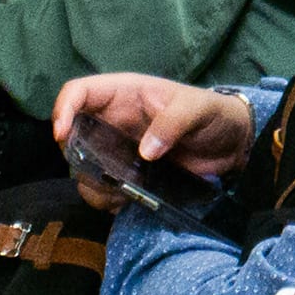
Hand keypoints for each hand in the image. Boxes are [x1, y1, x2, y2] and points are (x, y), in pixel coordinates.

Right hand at [48, 74, 254, 208]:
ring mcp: (118, 149)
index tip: (62, 134)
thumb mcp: (197, 109)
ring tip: (118, 192)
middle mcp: (113, 120)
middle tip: (100, 173)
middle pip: (72, 136)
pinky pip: (103, 189)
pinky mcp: (128, 174)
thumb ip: (173, 124)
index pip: (78, 92)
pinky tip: (126, 202)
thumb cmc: (213, 114)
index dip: (63, 110)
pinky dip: (107, 199)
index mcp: (123, 94)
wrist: (232, 145)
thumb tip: (145, 153)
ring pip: (83, 167)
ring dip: (92, 183)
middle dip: (77, 157)